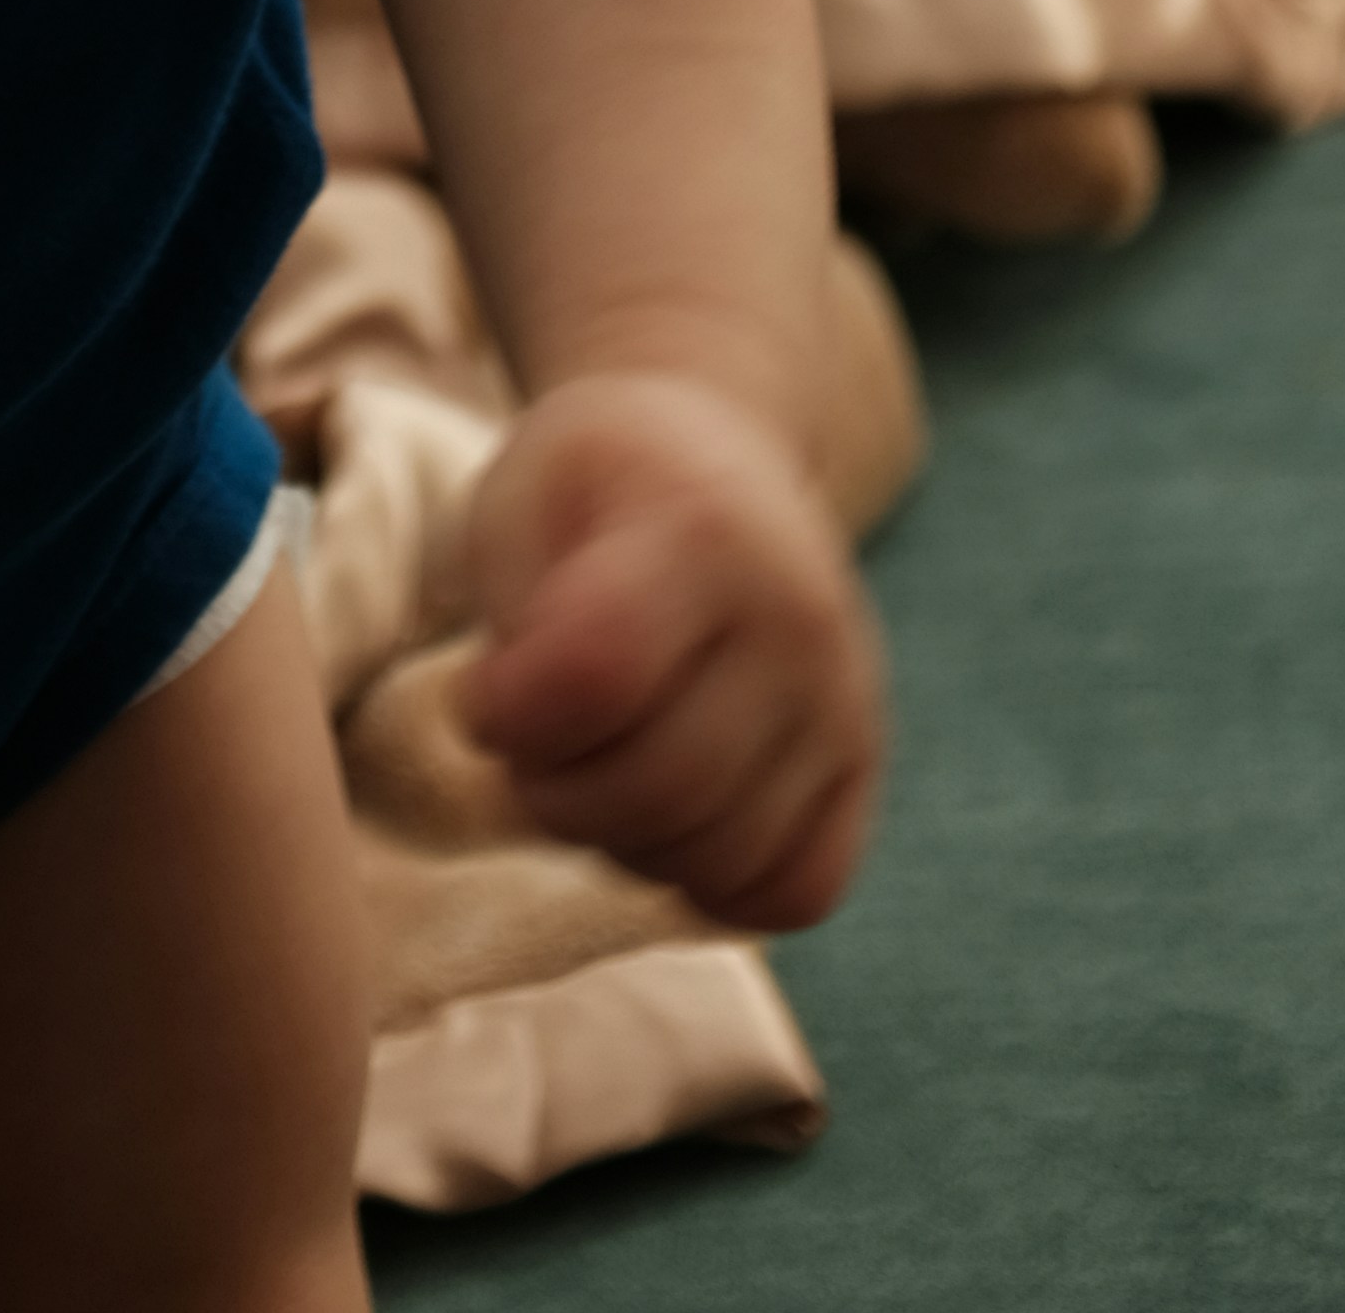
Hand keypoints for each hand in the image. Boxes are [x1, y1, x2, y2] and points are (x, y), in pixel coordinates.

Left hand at [459, 368, 885, 934]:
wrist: (717, 451)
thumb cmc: (595, 482)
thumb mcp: (519, 492)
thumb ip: (510, 614)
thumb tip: (524, 735)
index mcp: (702, 528)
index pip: (596, 677)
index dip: (508, 712)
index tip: (483, 687)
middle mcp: (797, 619)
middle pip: (656, 791)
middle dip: (552, 790)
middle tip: (531, 738)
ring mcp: (844, 701)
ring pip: (719, 861)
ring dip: (623, 841)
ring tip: (597, 759)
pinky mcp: (861, 766)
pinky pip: (790, 894)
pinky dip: (712, 883)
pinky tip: (669, 810)